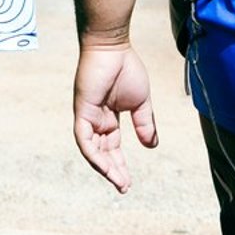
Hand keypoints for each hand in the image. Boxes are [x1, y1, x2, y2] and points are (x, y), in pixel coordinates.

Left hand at [73, 36, 157, 193]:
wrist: (113, 47)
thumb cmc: (126, 68)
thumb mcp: (141, 102)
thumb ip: (144, 124)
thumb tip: (152, 146)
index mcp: (108, 119)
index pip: (112, 148)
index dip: (120, 165)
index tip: (129, 183)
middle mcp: (96, 121)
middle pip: (102, 153)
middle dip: (113, 171)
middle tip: (124, 187)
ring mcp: (87, 117)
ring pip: (92, 150)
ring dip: (104, 168)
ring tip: (118, 182)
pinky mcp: (82, 111)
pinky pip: (84, 139)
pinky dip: (93, 154)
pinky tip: (104, 167)